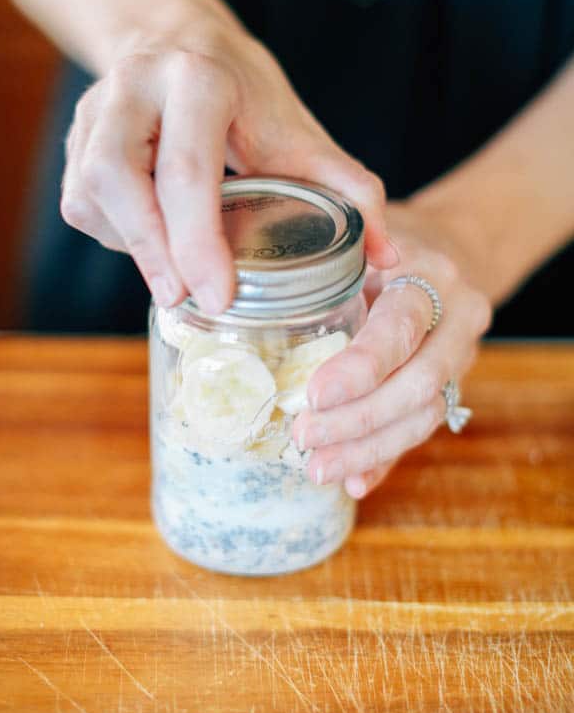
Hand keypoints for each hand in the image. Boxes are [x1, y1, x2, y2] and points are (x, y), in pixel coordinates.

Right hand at [60, 16, 396, 314]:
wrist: (178, 38)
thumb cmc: (244, 93)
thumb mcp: (299, 129)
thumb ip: (346, 185)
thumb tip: (388, 255)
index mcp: (197, 79)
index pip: (186, 168)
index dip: (198, 241)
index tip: (218, 297)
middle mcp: (135, 87)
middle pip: (118, 177)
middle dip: (153, 251)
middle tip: (186, 302)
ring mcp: (95, 109)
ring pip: (89, 192)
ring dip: (132, 246)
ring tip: (173, 279)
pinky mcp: (75, 138)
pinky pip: (81, 201)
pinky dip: (116, 236)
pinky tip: (150, 243)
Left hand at [293, 201, 491, 498]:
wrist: (449, 248)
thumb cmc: (387, 236)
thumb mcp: (363, 230)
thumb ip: (328, 257)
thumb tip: (251, 287)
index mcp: (434, 277)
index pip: (401, 328)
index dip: (361, 367)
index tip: (314, 395)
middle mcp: (458, 320)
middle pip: (418, 384)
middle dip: (359, 420)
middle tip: (304, 437)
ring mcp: (461, 358)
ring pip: (424, 416)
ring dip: (368, 449)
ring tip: (318, 469)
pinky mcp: (451, 386)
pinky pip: (421, 430)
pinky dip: (385, 458)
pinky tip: (354, 482)